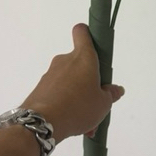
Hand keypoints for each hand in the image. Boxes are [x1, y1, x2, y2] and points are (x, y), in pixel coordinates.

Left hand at [20, 24, 124, 143]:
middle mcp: (65, 61)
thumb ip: (110, 94)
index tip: (94, 47)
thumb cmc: (78, 107)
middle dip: (88, 80)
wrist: (41, 122)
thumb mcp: (103, 104)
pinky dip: (66, 104)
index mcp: (83, 58)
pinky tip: (72, 123)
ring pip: (69, 82)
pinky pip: (58, 93)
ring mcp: (51, 74)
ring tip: (85, 120)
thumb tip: (115, 89)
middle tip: (95, 100)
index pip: (82, 32)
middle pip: (79, 64)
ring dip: (78, 97)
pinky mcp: (40, 88)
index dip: (88, 35)